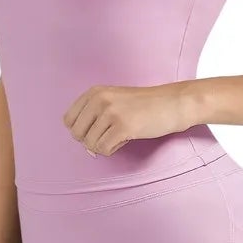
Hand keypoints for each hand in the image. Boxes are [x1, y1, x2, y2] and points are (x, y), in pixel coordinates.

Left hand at [61, 81, 189, 155]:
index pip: (68, 121)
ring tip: (122, 134)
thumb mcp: (114, 101)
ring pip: (90, 144)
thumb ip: (95, 119)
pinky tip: (126, 139)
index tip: (98, 129)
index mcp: (94, 92)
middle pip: (76, 134)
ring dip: (105, 146)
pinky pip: (104, 149)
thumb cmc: (145, 105)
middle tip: (110, 135)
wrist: (173, 103)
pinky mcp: (123, 127)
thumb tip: (86, 149)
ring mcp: (111, 113)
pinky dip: (114, 150)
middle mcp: (99, 100)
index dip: (82, 130)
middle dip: (91, 140)